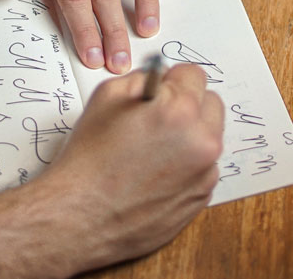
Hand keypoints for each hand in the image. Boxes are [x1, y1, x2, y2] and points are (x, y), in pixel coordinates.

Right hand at [36, 64, 224, 272]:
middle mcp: (202, 142)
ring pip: (209, 138)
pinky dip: (187, 166)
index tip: (161, 91)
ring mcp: (206, 173)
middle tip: (157, 119)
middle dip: (188, 105)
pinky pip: (203, 168)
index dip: (172, 81)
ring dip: (190, 137)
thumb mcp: (106, 97)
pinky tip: (156, 174)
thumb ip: (143, 79)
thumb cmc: (89, 160)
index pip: (195, 75)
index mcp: (180, 111)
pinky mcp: (202, 197)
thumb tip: (163, 78)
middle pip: (211, 104)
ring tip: (153, 151)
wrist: (81, 217)